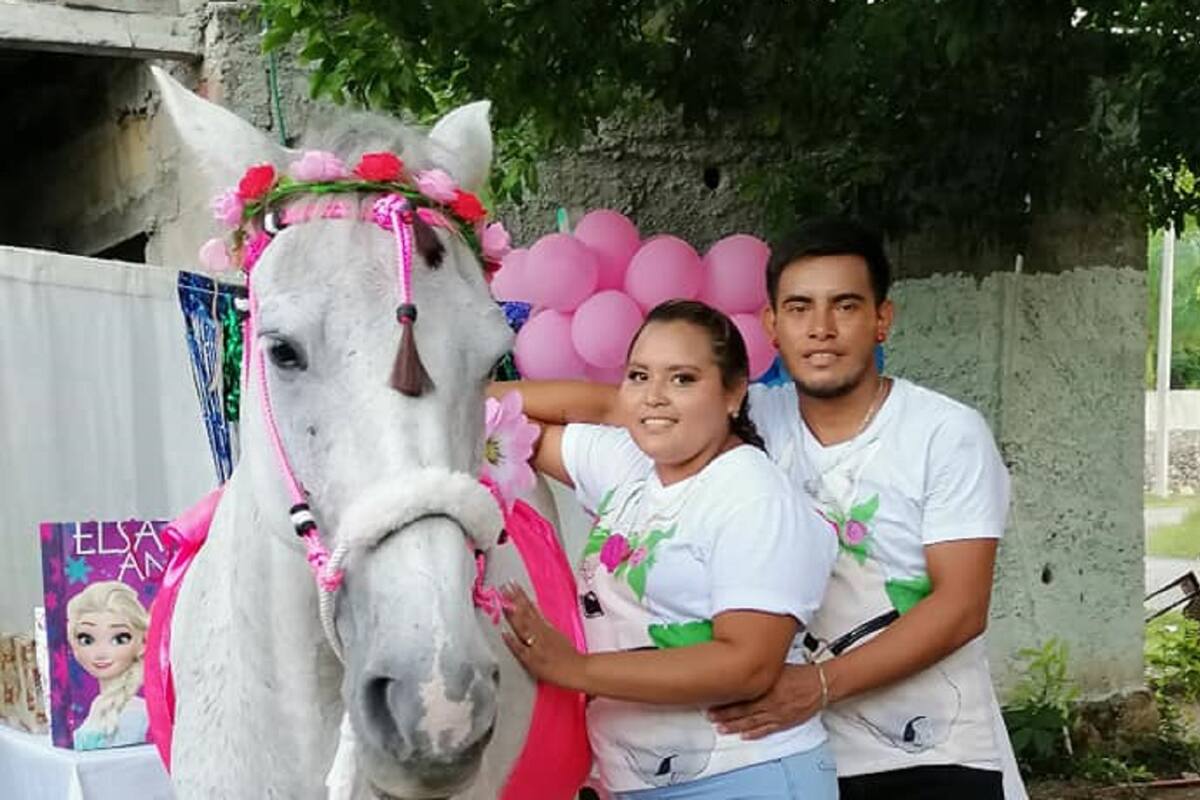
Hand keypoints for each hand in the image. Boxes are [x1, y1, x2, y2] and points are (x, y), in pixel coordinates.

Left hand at [501, 583, 586, 690]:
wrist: (578, 670)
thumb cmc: (569, 655)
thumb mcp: (557, 634)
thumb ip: (544, 625)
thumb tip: (532, 614)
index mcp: (546, 627)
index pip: (531, 608)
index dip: (521, 596)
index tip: (513, 584)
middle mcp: (540, 634)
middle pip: (526, 614)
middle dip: (515, 600)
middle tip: (505, 586)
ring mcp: (536, 646)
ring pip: (523, 628)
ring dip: (513, 616)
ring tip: (504, 603)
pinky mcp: (533, 661)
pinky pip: (521, 650)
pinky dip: (513, 642)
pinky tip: (505, 634)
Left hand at [707, 663, 823, 738]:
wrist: (821, 685)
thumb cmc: (801, 674)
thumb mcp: (777, 667)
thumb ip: (760, 671)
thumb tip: (742, 668)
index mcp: (767, 686)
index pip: (742, 694)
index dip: (726, 698)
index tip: (712, 698)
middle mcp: (770, 702)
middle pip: (743, 709)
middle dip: (725, 714)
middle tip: (710, 715)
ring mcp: (777, 714)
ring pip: (751, 722)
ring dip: (735, 726)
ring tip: (720, 728)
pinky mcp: (785, 722)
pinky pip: (767, 730)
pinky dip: (754, 734)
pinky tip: (743, 736)